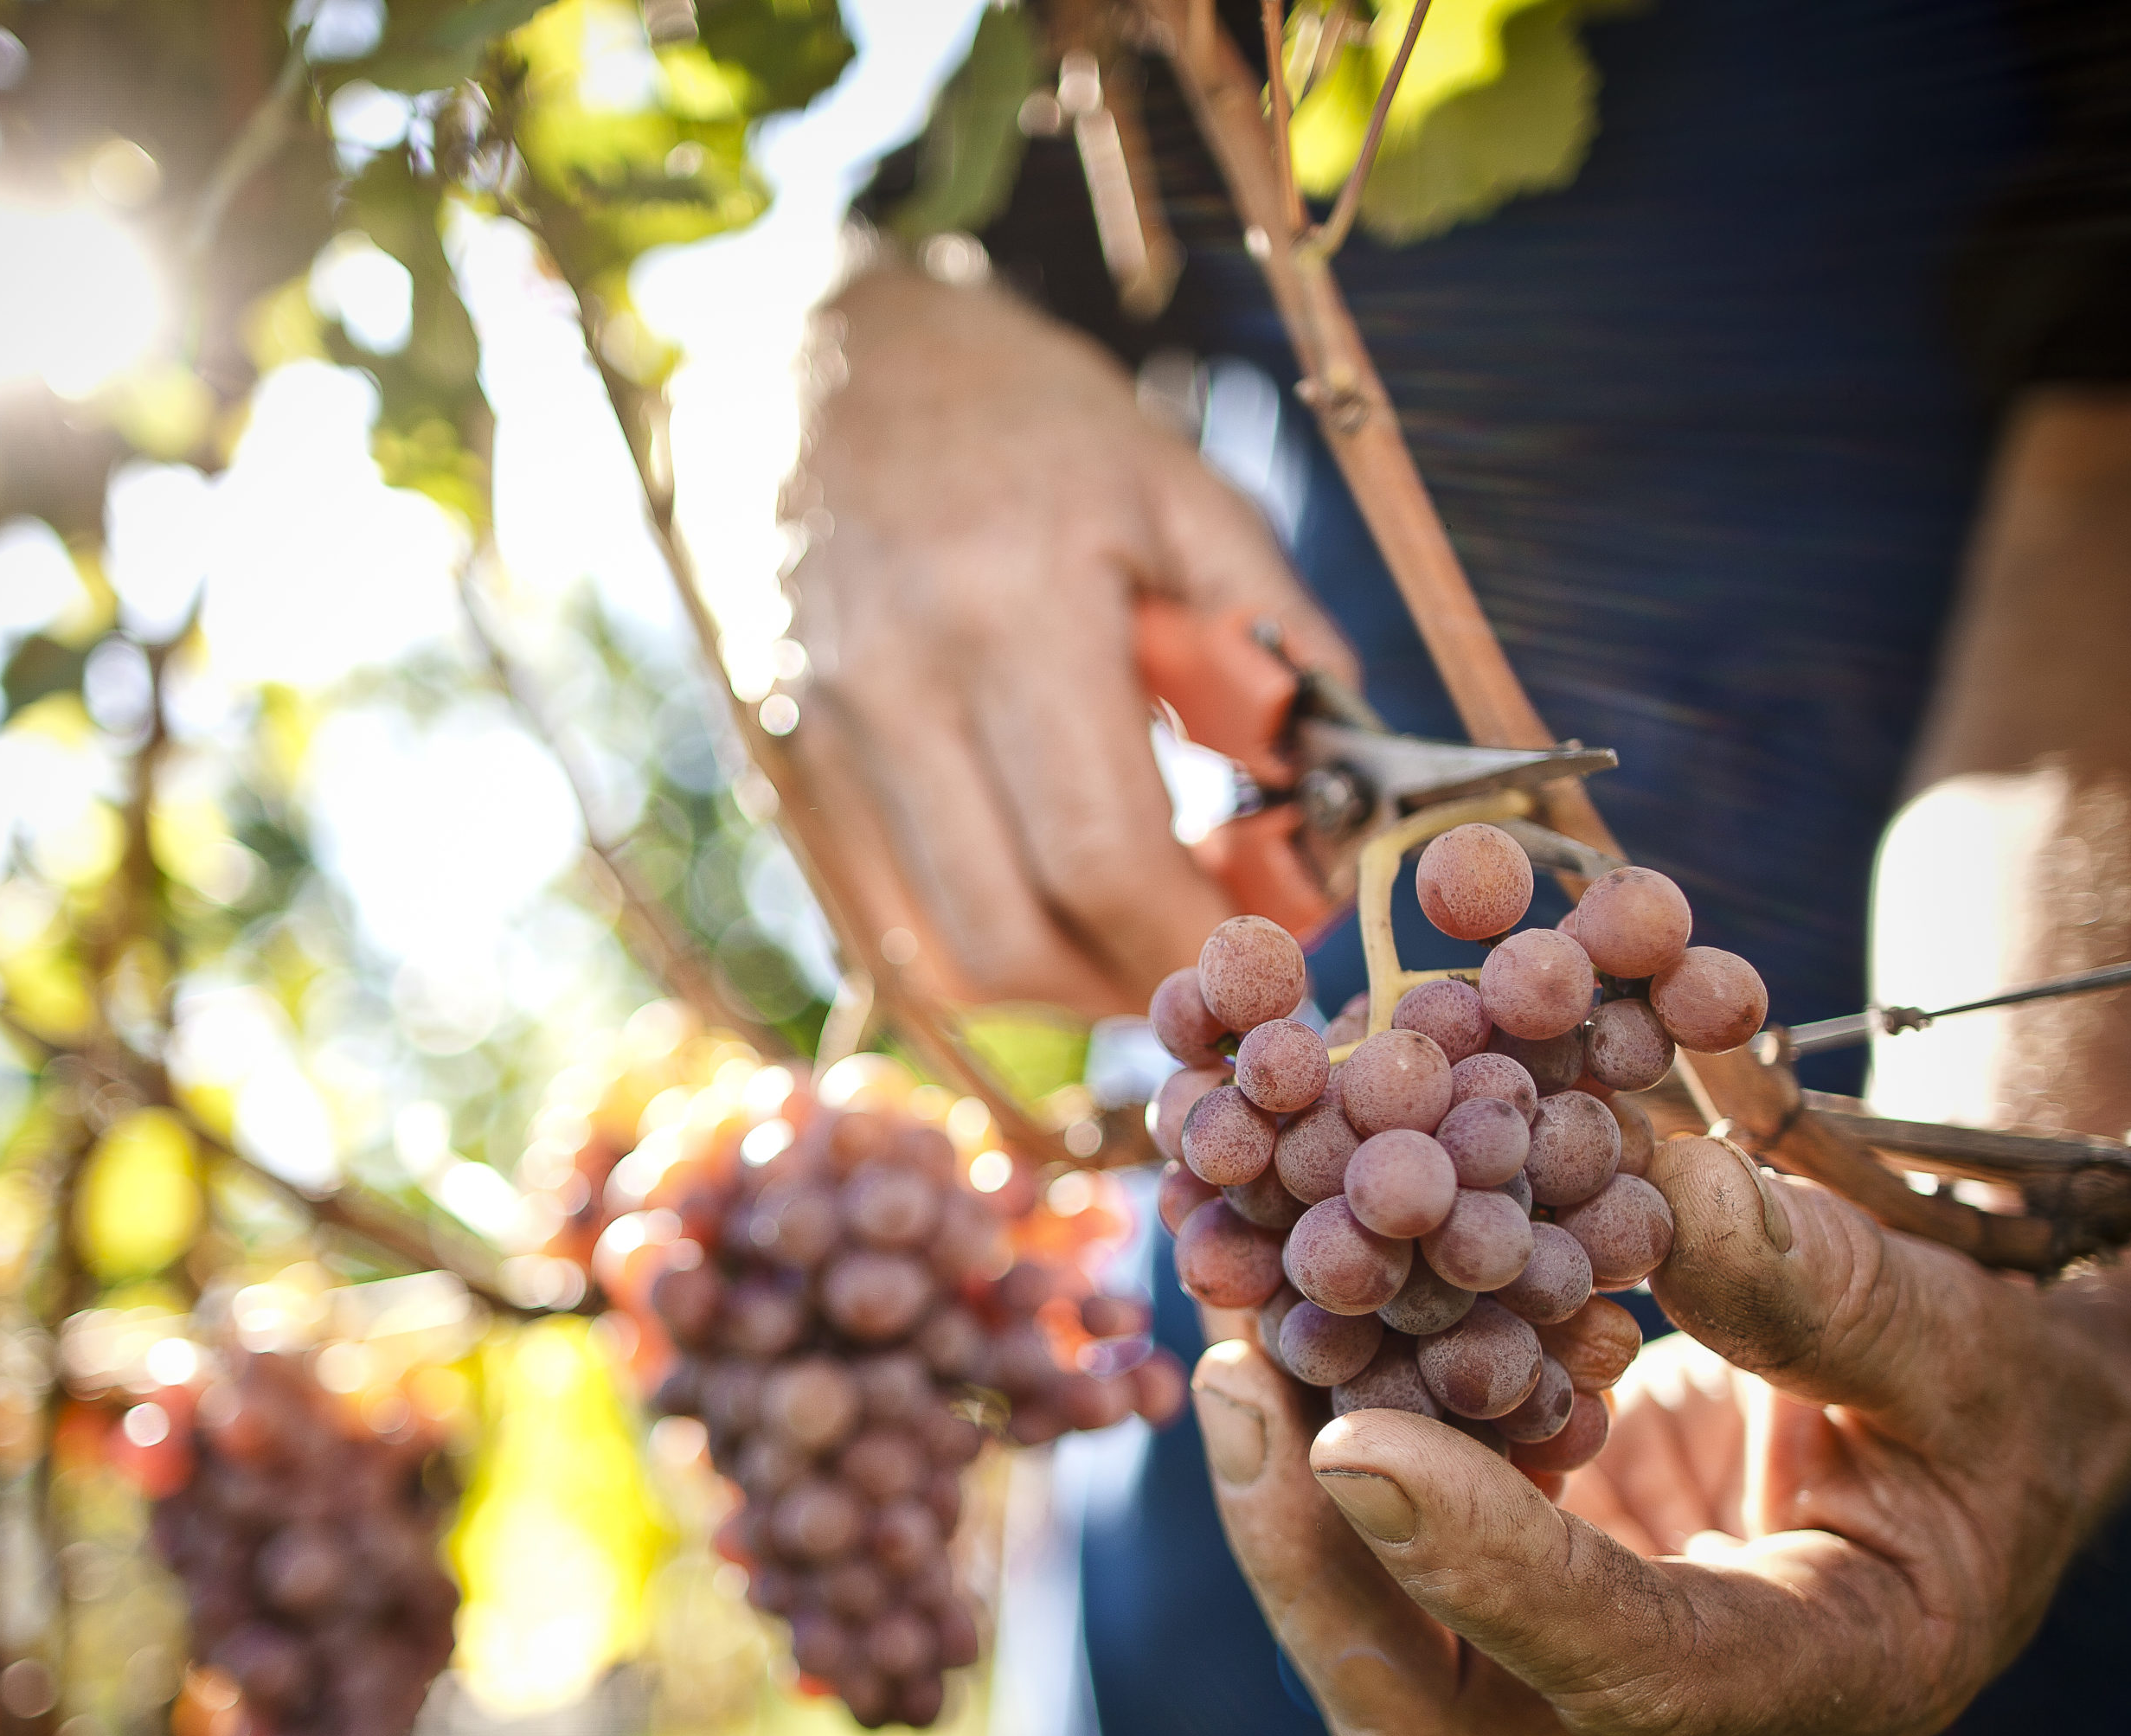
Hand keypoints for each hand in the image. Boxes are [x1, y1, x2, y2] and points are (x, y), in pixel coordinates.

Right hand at [781, 266, 1349, 1015]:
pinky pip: (889, 923)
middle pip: (1013, 938)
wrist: (814, 356)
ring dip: (1062, 982)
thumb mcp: (1178, 490)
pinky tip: (1050, 894)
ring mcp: (821, 740)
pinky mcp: (787, 773)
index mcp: (1010, 604)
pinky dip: (986, 944)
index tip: (1276, 948)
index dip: (1199, 938)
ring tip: (1142, 928)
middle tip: (1217, 959)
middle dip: (1135, 985)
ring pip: (943, 955)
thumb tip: (1344, 792)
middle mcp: (893, 687)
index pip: (1101, 855)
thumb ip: (1271, 641)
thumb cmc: (1024, 419)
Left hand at [1191, 1136, 2130, 1735]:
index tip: (1351, 1443)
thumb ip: (1824, 1284)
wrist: (2008, 1394)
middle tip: (1232, 1384)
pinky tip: (1281, 1289)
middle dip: (1313, 1564)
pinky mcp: (1530, 1556)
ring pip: (1380, 1628)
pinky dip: (1332, 1406)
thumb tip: (1649, 1181)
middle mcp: (1678, 1700)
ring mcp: (1581, 1640)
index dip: (1484, 1567)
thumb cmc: (2018, 1372)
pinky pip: (1393, 1517)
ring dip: (1286, 1478)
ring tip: (1230, 1309)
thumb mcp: (1968, 1326)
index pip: (1627, 1666)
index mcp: (1832, 1675)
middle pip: (1440, 1710)